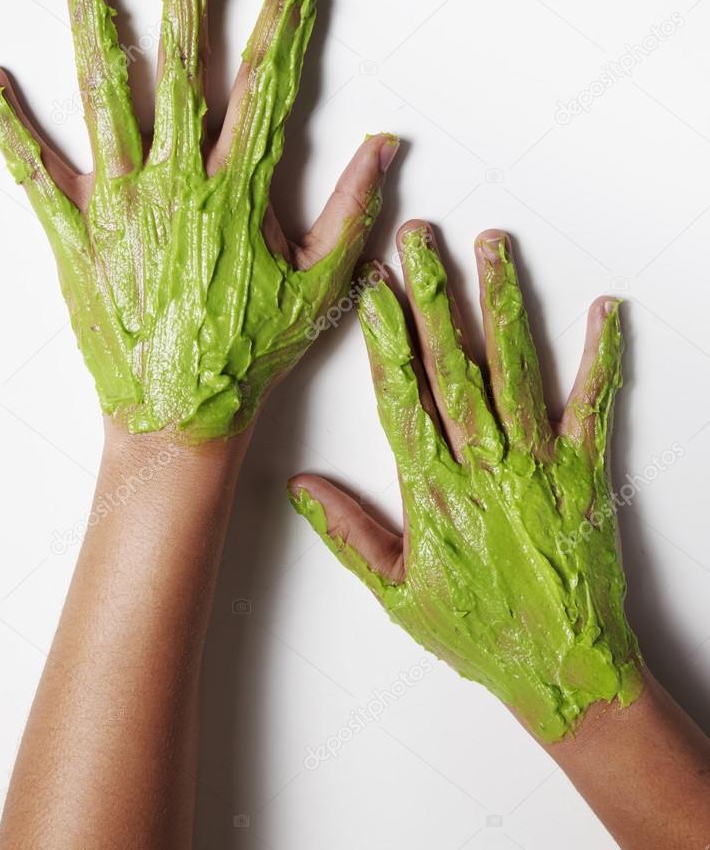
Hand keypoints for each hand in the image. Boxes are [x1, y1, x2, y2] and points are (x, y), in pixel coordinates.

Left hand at [0, 0, 397, 441]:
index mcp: (238, 191)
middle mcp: (176, 181)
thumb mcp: (321, 285)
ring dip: (94, 25)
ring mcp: (120, 204)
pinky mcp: (76, 234)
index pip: (269, 85)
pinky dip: (9, 124)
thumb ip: (353, 211)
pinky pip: (36, 171)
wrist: (179, 413)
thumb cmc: (250, 354)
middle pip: (181, 67)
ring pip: (104, 97)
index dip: (287, 20)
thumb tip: (383, 146)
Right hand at [289, 222, 641, 741]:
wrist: (563, 667)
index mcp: (432, 491)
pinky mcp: (585, 471)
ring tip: (492, 246)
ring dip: (501, 303)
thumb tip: (303, 486)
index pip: (402, 395)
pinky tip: (601, 307)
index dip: (386, 336)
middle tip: (421, 238)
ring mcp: (538, 463)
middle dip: (434, 295)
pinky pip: (594, 404)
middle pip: (454, 365)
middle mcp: (484, 465)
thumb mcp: (398, 595)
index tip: (375, 287)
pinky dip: (600, 354)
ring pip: (515, 368)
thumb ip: (349, 534)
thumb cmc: (480, 632)